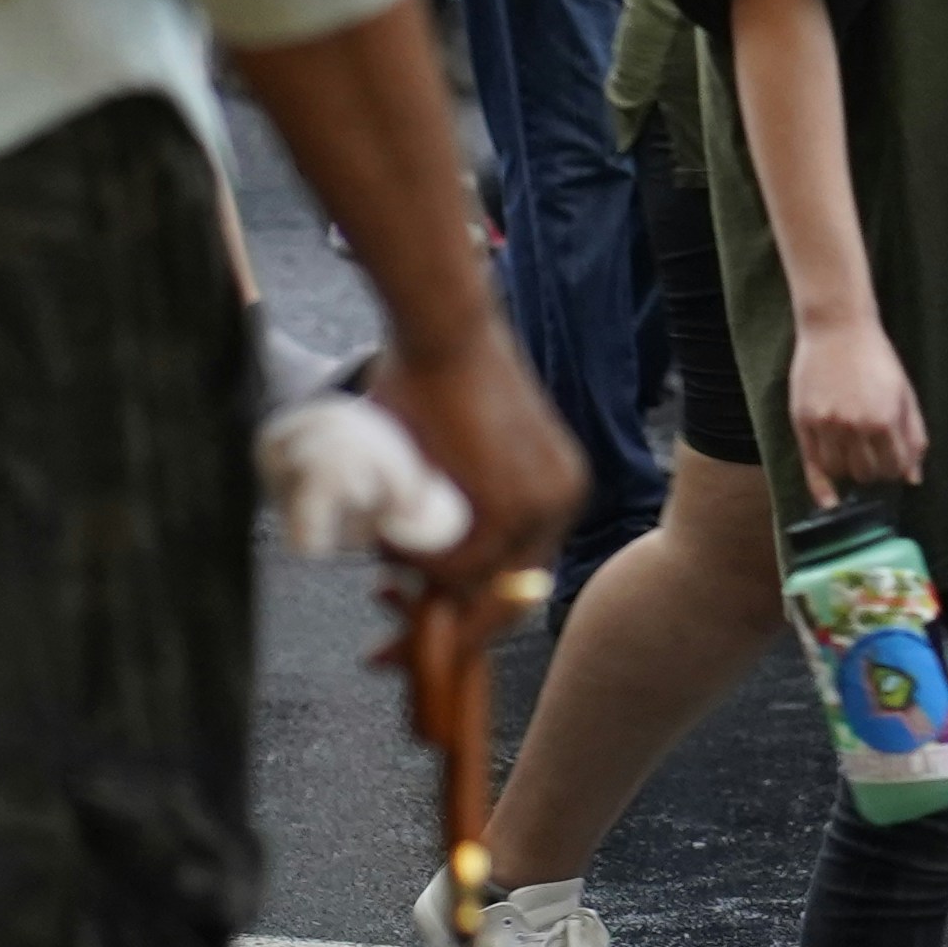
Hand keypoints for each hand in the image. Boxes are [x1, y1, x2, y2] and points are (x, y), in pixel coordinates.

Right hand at [364, 320, 581, 589]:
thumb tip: (420, 557)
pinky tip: (390, 539)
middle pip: (503, 591)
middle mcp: (563, 500)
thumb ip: (456, 504)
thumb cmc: (437, 376)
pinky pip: (458, 570)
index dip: (467, 604)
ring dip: (421, 581)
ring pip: (474, 583)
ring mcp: (541, 507)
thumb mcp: (460, 451)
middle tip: (388, 619)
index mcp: (558, 487)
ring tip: (384, 552)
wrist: (444, 327)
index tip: (419, 615)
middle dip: (448, 616)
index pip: (518, 573)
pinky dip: (417, 566)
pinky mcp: (509, 509)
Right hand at [787, 312, 930, 501]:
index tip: (892, 462)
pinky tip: (829, 500)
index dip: (895, 469)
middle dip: (874, 470)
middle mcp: (854, 426)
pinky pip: (812, 466)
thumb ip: (913, 435)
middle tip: (872, 456)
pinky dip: (821, 487)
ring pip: (840, 472)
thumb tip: (913, 477)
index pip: (893, 467)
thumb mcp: (904, 392)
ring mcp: (826, 425)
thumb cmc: (875, 357)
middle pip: (866, 473)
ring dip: (849, 471)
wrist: (837, 328)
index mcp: (884, 418)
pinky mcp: (802, 421)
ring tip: (853, 456)